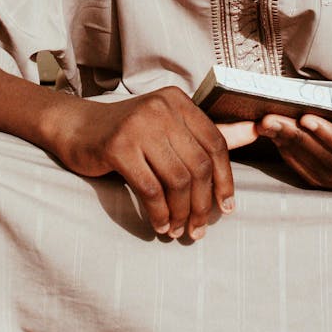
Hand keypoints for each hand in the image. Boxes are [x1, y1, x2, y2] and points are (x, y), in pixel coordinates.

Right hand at [48, 87, 234, 239]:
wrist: (76, 128)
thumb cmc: (128, 132)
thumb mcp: (169, 126)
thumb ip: (207, 133)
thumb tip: (254, 131)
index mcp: (178, 101)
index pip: (216, 143)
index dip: (225, 180)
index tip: (226, 208)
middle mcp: (162, 108)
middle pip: (199, 166)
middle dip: (202, 205)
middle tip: (198, 229)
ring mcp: (139, 125)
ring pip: (177, 180)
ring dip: (181, 214)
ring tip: (177, 230)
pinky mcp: (118, 146)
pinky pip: (150, 189)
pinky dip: (159, 214)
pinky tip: (158, 225)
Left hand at [256, 81, 331, 193]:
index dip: (331, 138)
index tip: (307, 118)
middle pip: (331, 164)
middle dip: (300, 140)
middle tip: (272, 118)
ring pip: (318, 171)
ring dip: (290, 147)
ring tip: (267, 124)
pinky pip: (313, 174)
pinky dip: (292, 156)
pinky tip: (276, 136)